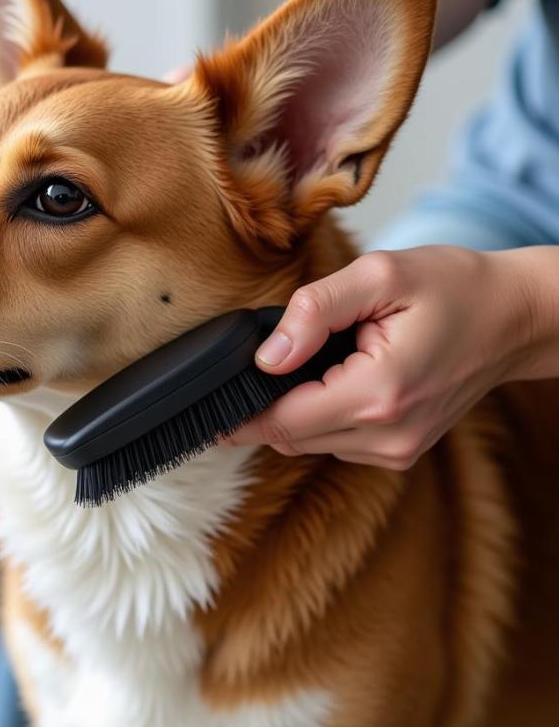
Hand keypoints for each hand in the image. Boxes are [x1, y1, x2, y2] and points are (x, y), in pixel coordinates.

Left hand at [229, 247, 536, 468]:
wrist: (515, 317)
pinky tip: (338, 379)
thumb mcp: (380, 275)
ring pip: (310, 442)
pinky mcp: (401, 450)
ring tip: (319, 361)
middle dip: (266, 405)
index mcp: (379, 393)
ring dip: (296, 409)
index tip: (210, 404)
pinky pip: (337, 442)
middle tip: (264, 363)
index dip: (239, 414)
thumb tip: (267, 356)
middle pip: (289, 437)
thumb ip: (315, 311)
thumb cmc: (455, 288)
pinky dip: (323, 415)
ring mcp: (398, 449)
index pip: (281, 423)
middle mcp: (388, 434)